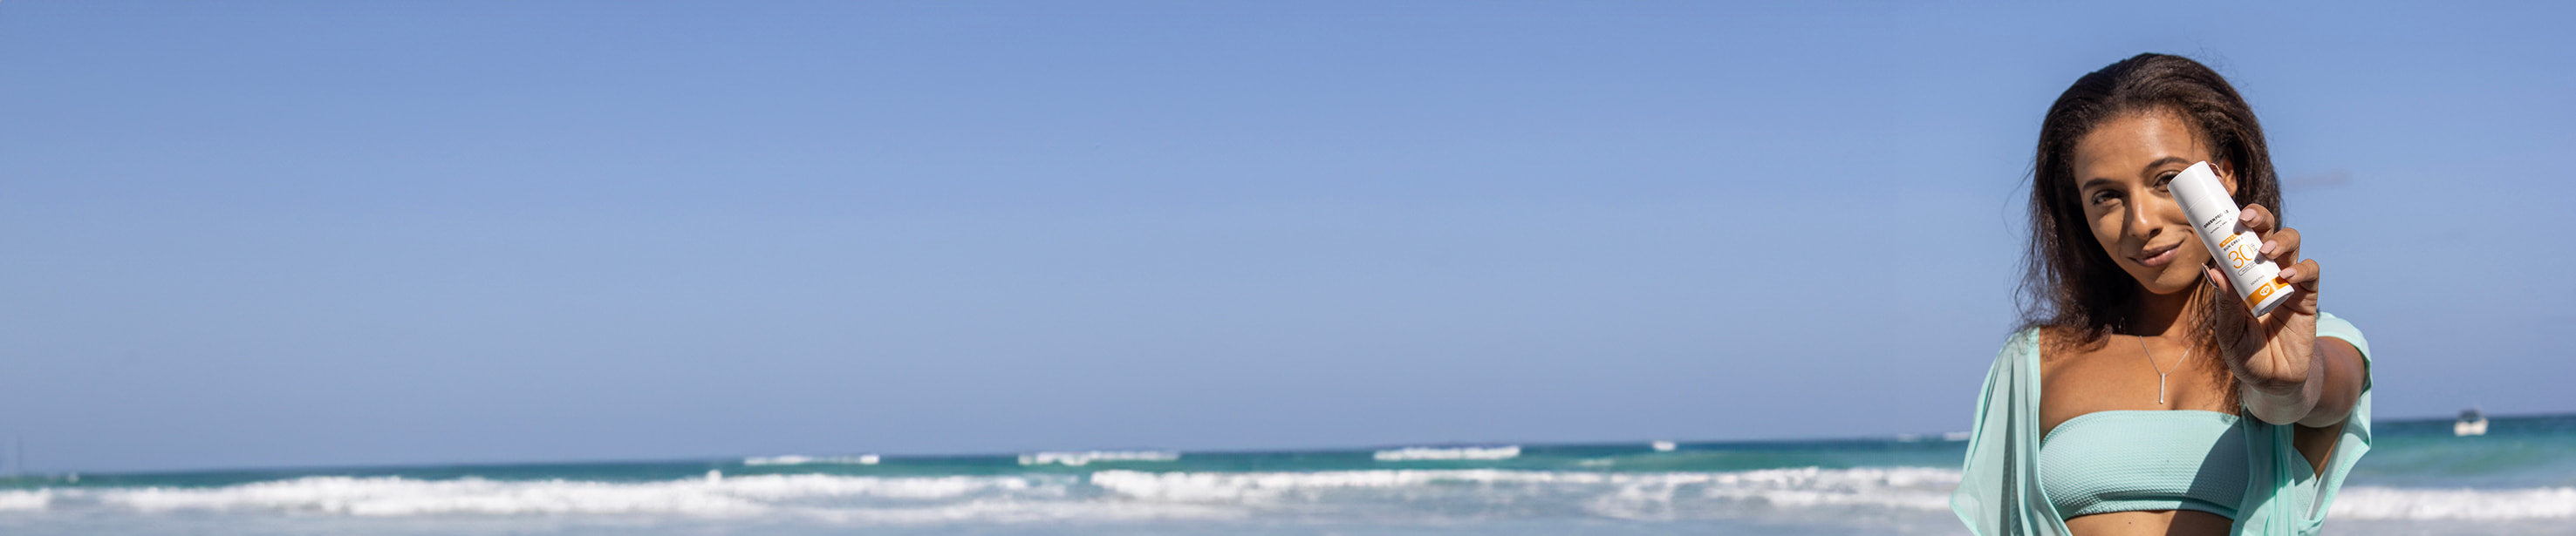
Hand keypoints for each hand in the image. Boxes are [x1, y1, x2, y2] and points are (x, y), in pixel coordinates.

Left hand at [2203, 203, 2321, 397]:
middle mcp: (2265, 271)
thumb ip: (2224, 304)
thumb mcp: (2228, 332)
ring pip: (2291, 245)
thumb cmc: (2245, 354)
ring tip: (2265, 252)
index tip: (2224, 215)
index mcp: (2241, 275)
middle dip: (2260, 219)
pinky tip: (2284, 276)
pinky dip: (2300, 269)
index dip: (2236, 223)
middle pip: (2268, 232)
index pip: (2240, 239)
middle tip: (2246, 219)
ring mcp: (2288, 282)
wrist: (2273, 380)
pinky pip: (2309, 273)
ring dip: (2279, 241)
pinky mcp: (2307, 297)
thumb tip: (2214, 270)